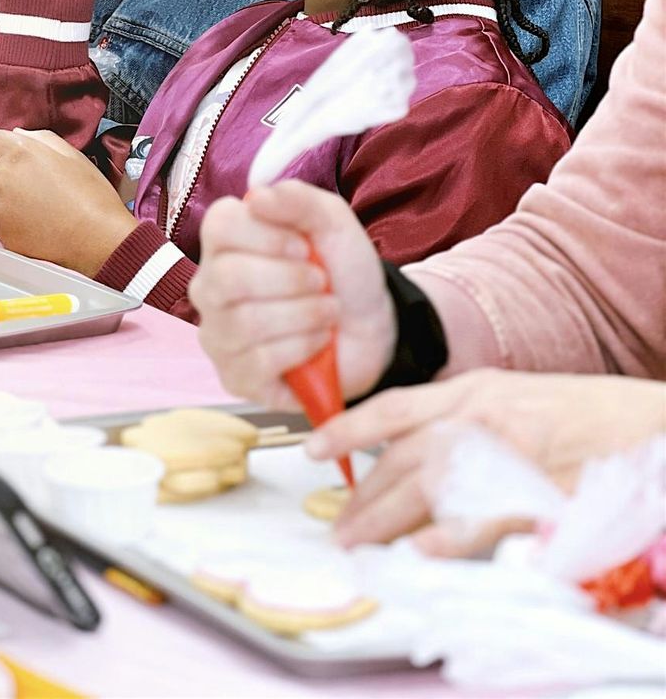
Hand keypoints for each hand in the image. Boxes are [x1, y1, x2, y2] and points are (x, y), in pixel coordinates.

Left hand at [0, 128, 135, 275]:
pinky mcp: (1, 233)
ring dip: (10, 200)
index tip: (12, 158)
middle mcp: (3, 178)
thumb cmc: (90, 197)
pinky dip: (14, 222)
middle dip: (4, 176)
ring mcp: (0, 208)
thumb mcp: (72, 154)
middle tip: (33, 185)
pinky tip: (39, 223)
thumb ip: (39, 138)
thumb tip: (19, 136)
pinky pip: (1, 222)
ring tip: (42, 207)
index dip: (0, 149)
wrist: (96, 238)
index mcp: (20, 154)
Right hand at [190, 181, 396, 408]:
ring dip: (303, 315)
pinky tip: (318, 343)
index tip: (303, 246)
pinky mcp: (234, 376)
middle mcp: (211, 286)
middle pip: (228, 278)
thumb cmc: (343, 271)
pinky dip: (301, 348)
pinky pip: (257, 362)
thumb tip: (256, 196)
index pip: (219, 226)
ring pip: (245, 322)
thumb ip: (298, 199)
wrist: (372, 328)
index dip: (266, 236)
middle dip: (290, 281)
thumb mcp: (333, 223)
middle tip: (321, 282)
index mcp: (227, 242)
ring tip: (327, 313)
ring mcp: (218, 334)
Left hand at [310, 372, 665, 551]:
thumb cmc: (586, 416)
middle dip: (364, 495)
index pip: (396, 406)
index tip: (312, 446)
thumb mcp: (515, 401)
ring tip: (360, 547)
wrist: (651, 425)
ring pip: (429, 485)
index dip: (349, 426)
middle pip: (404, 455)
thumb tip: (420, 457)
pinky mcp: (539, 490)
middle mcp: (483, 414)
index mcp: (475, 390)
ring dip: (388, 519)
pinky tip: (419, 554)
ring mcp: (509, 451)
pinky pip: (482, 519)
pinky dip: (447, 536)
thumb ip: (466, 421)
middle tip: (338, 528)